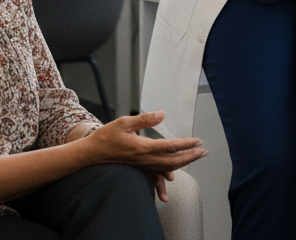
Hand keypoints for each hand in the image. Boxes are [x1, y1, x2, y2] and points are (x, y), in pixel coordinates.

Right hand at [82, 111, 206, 201]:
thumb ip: (144, 119)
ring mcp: (141, 166)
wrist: (91, 154)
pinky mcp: (137, 169)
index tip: (198, 141)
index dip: (186, 144)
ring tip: (195, 159)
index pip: (170, 147)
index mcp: (143, 147)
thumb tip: (162, 114)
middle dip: (191, 156)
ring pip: (167, 169)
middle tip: (204, 152)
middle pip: (173, 161)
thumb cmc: (106, 137)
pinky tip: (171, 181)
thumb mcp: (124, 122)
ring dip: (183, 164)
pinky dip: (164, 180)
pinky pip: (154, 177)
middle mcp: (144, 159)